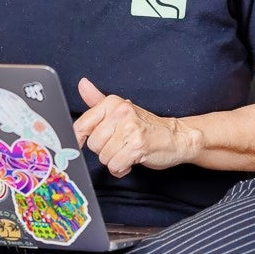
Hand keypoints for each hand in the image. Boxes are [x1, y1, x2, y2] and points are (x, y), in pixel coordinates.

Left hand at [72, 78, 200, 177]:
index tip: (79, 146)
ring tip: (126, 153)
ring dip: (114, 161)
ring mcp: (129, 128)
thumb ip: (97, 99)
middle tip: (119, 146)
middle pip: (93, 144)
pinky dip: (121, 169)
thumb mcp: (120, 109)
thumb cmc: (146, 126)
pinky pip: (115, 166)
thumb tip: (82, 84)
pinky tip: (131, 161)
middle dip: (104, 151)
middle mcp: (120, 112)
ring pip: (104, 157)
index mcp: (112, 103)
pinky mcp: (137, 145)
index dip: (78, 140)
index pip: (82, 125)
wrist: (176, 136)